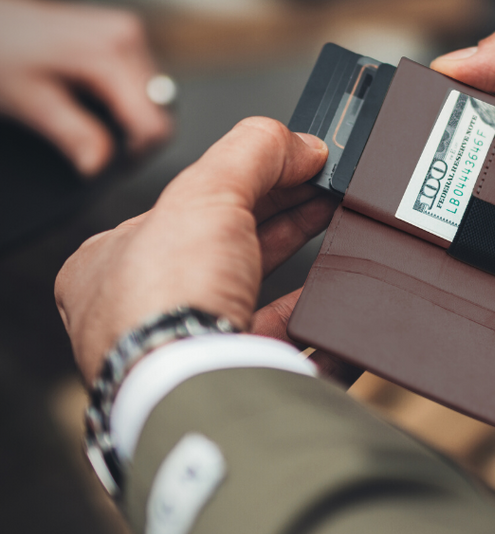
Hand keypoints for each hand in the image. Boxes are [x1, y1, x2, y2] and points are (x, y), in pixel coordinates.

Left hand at [0, 0, 171, 175]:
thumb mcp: (30, 101)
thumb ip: (73, 135)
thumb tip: (100, 167)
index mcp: (112, 53)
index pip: (155, 123)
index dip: (136, 153)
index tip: (106, 166)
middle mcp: (129, 37)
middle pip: (161, 111)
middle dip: (135, 136)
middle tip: (96, 150)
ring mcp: (129, 32)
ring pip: (156, 98)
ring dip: (131, 118)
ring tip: (91, 124)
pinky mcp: (124, 34)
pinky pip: (142, 81)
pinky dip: (126, 100)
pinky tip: (94, 101)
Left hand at [55, 117, 335, 383]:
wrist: (193, 389)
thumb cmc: (167, 300)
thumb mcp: (206, 193)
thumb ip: (252, 152)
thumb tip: (298, 143)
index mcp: (112, 266)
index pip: (189, 209)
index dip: (249, 181)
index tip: (297, 167)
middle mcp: (145, 316)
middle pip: (228, 254)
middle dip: (283, 220)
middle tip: (327, 195)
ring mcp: (192, 357)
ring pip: (258, 306)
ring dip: (303, 275)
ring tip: (341, 240)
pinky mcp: (239, 388)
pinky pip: (290, 357)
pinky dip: (322, 335)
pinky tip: (343, 314)